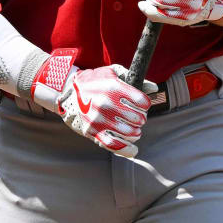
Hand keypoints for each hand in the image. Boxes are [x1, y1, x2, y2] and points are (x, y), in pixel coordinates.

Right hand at [31, 50, 155, 157]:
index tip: (142, 105)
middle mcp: (107, 104)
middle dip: (141, 118)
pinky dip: (127, 149)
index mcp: (114, 88)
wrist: (67, 92)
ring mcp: (100, 119)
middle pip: (138, 118)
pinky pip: (114, 145)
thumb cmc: (94, 81)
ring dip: (135, 132)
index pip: (142, 102)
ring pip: (130, 132)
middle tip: (136, 117)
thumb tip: (154, 87)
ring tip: (133, 129)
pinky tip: (133, 149)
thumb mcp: (112, 73)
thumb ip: (133, 79)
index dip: (145, 105)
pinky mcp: (93, 132)